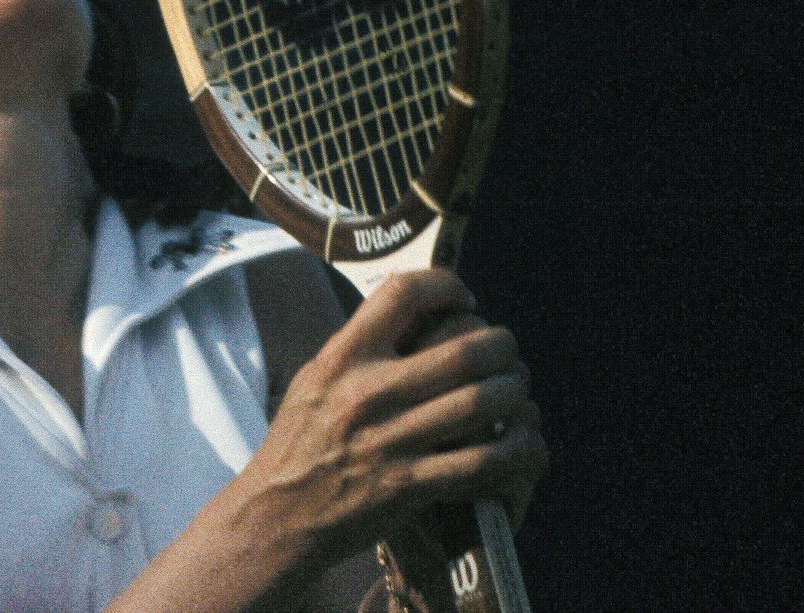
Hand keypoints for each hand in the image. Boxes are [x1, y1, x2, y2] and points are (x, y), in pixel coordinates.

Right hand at [239, 269, 546, 566]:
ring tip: (517, 394)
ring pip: (482, 402)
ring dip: (515, 395)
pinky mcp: (409, 485)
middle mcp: (367, 392)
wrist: (277, 516)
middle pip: (463, 350)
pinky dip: (518, 452)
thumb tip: (413, 318)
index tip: (466, 300)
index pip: (402, 293)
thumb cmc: (297, 445)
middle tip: (507, 353)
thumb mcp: (313, 382)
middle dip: (502, 347)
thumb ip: (358, 351)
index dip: (447, 285)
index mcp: (341, 358)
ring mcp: (390, 440)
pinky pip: (483, 463)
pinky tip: (526, 447)